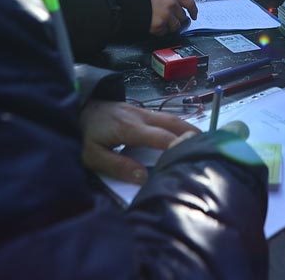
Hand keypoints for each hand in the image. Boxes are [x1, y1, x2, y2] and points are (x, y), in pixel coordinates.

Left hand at [79, 101, 197, 182]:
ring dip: (188, 128)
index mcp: (130, 128)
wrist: (75, 107)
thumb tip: (144, 177)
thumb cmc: (84, 134)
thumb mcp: (93, 155)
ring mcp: (141, 111)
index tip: (192, 156)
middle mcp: (141, 116)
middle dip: (192, 134)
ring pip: (171, 117)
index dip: (178, 146)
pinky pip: (164, 117)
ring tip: (204, 141)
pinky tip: (184, 134)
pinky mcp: (140, 111)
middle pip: (173, 123)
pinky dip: (178, 125)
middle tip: (209, 147)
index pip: (162, 137)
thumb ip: (118, 166)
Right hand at [147, 0, 197, 34]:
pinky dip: (161, 30)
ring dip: (170, 26)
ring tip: (160, 21)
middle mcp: (172, 4)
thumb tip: (182, 7)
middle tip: (169, 19)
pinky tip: (155, 24)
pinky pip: (166, 32)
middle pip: (183, 17)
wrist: (131, 5)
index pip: (190, 3)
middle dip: (177, 19)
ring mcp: (167, 15)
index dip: (194, 11)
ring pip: (176, 26)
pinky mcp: (161, 25)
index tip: (194, 16)